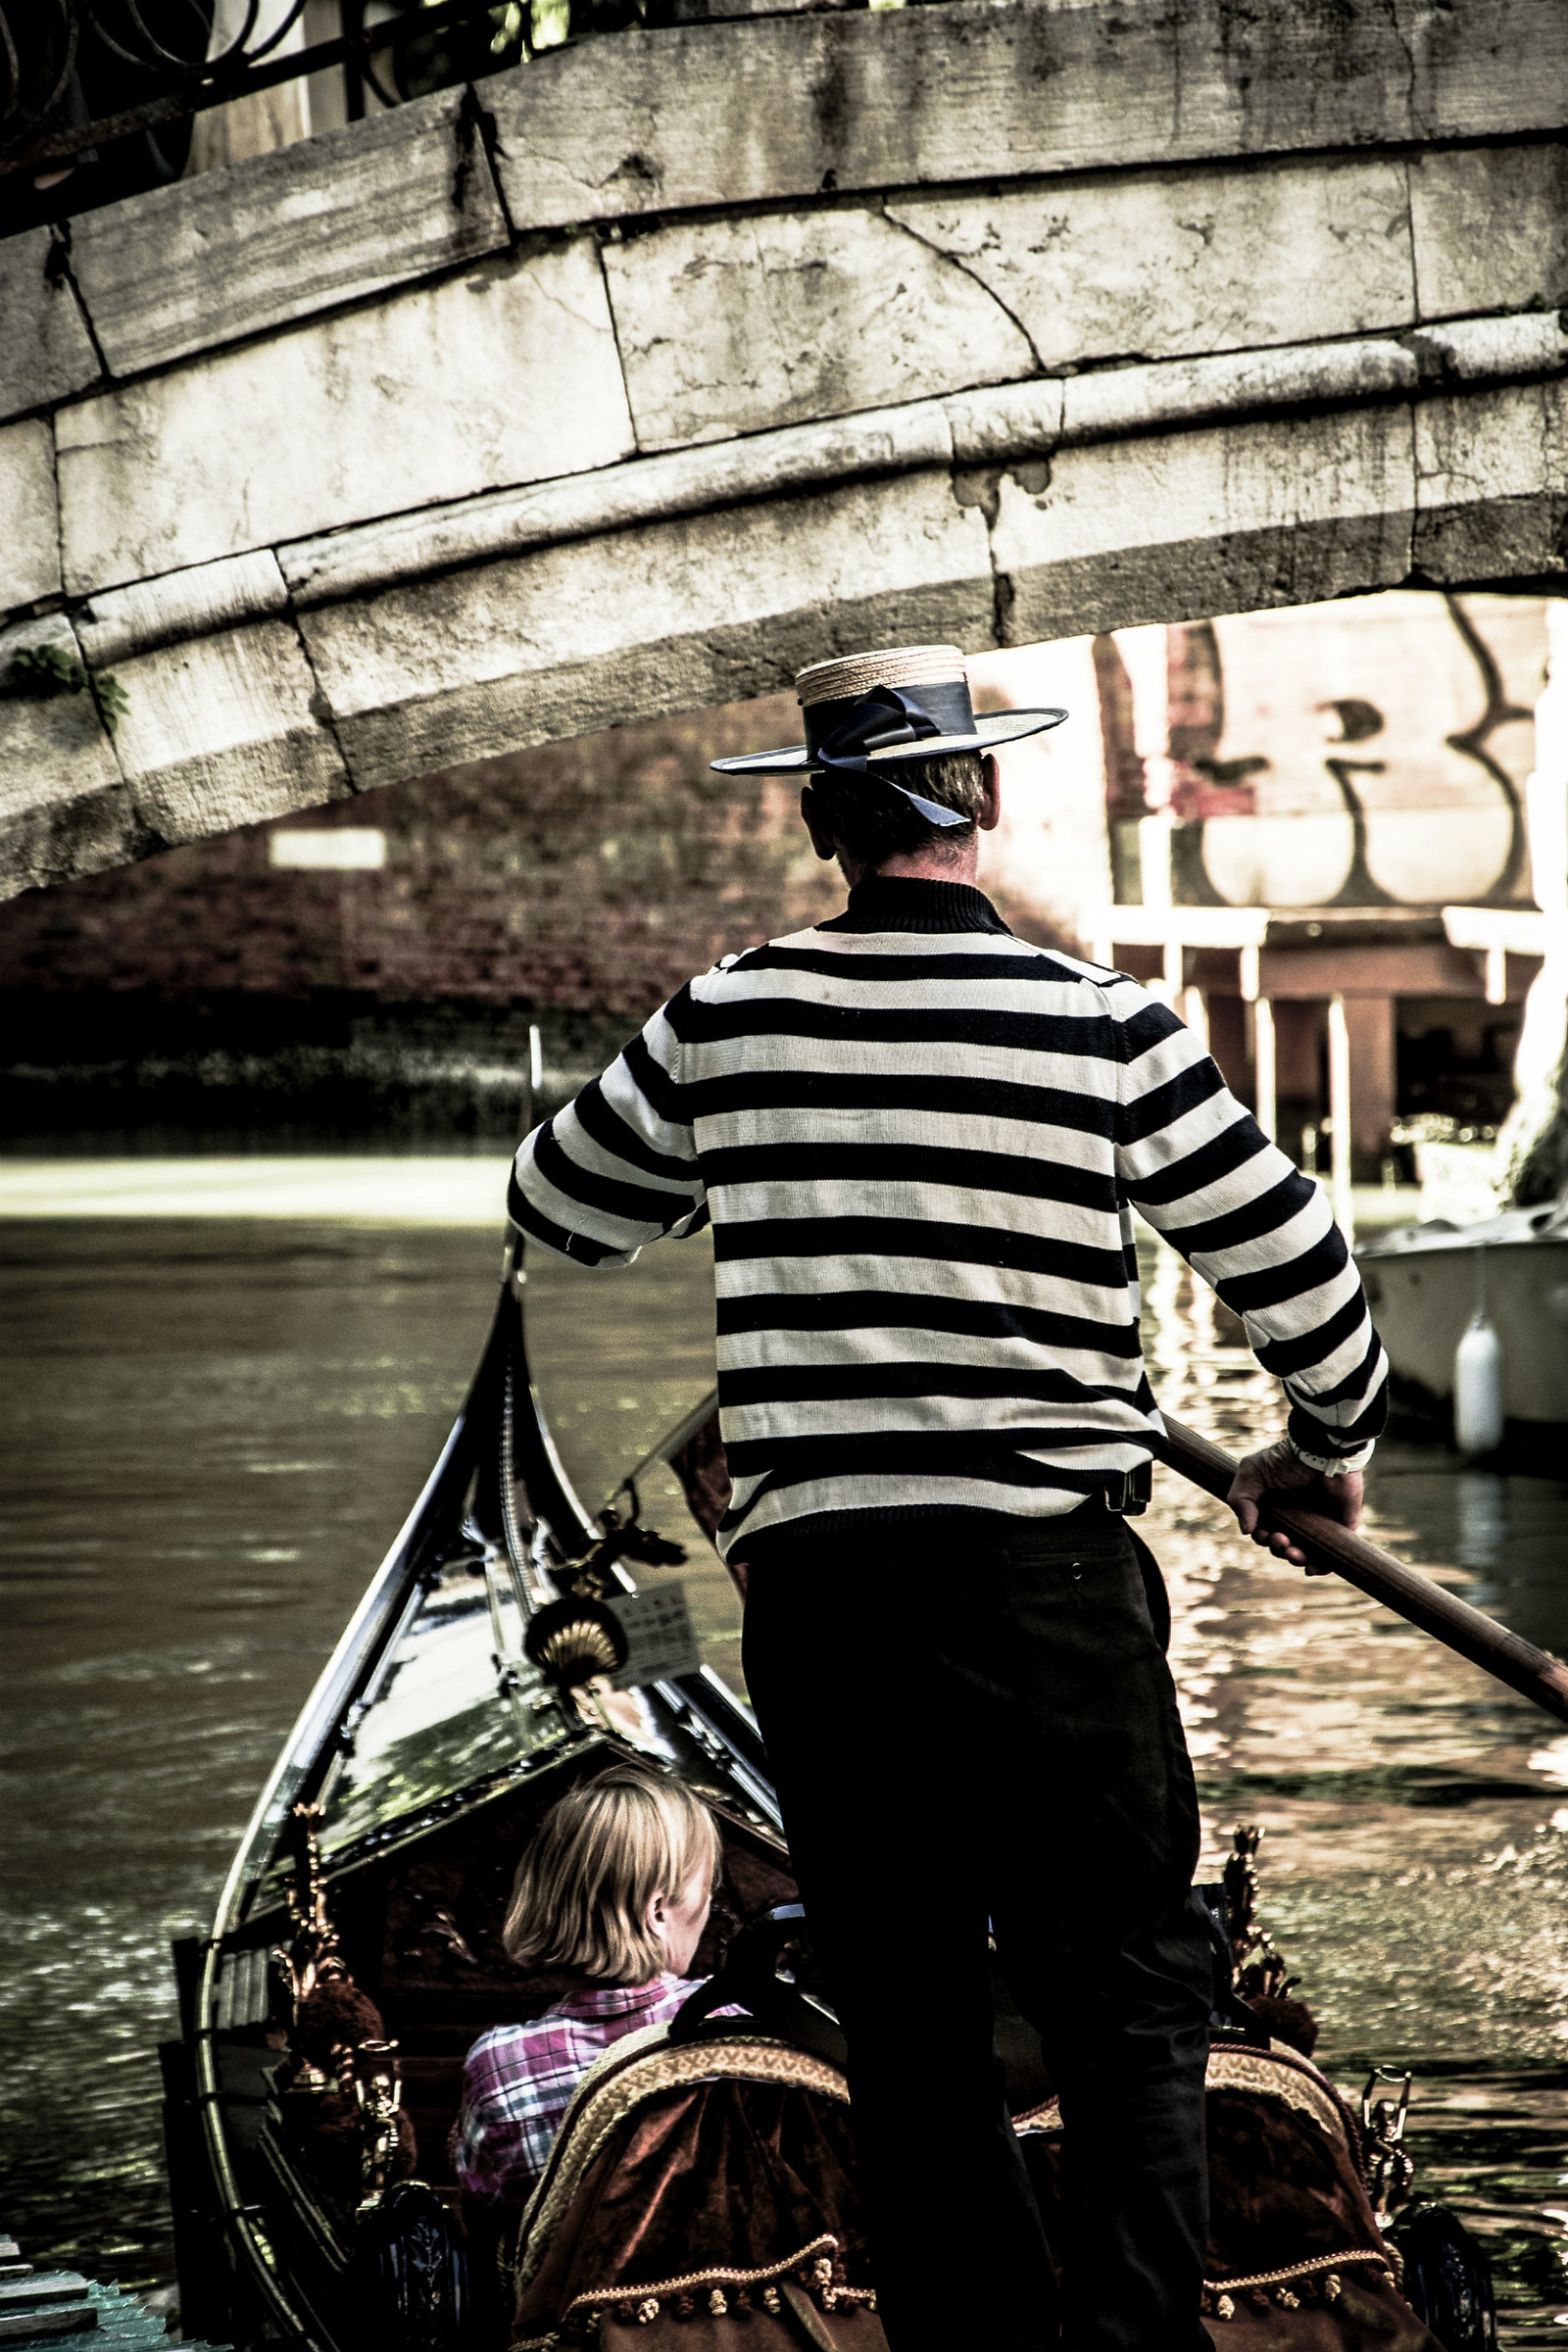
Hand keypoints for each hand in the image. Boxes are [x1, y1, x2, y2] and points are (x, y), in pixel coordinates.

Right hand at [1226, 1438, 1362, 1570]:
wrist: (1320, 1454)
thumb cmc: (1285, 1460)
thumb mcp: (1251, 1473)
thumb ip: (1240, 1499)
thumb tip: (1247, 1531)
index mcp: (1278, 1505)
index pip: (1266, 1531)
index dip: (1262, 1537)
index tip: (1263, 1532)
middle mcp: (1298, 1515)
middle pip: (1285, 1545)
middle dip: (1278, 1549)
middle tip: (1280, 1539)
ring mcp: (1320, 1522)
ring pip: (1307, 1553)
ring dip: (1296, 1559)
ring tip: (1294, 1553)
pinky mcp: (1341, 1526)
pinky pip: (1333, 1554)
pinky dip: (1321, 1566)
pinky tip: (1309, 1568)